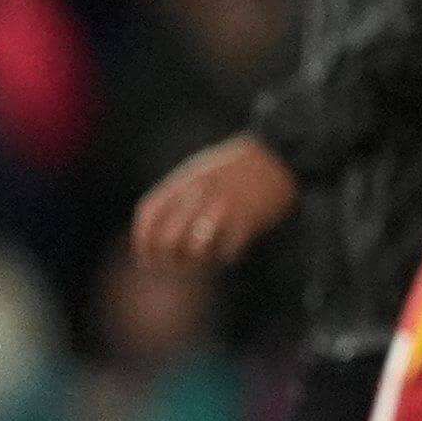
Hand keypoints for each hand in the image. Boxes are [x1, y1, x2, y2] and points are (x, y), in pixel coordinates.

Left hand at [132, 134, 298, 266]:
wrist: (280, 153)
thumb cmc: (238, 163)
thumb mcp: (200, 170)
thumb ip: (179, 192)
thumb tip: (160, 222)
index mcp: (184, 181)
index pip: (149, 214)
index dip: (142, 239)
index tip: (146, 256)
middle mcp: (199, 196)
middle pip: (167, 238)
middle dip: (167, 259)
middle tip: (176, 267)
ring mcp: (224, 208)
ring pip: (195, 249)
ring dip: (199, 260)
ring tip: (206, 259)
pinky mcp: (248, 220)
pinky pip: (228, 251)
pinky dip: (229, 256)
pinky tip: (234, 250)